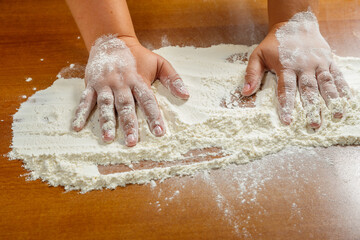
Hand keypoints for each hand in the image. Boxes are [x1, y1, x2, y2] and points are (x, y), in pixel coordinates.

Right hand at [72, 35, 188, 146]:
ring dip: (106, 122)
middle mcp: (121, 83)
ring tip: (107, 138)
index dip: (153, 116)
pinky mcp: (92, 84)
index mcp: (138, 79)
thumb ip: (173, 78)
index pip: (147, 100)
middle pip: (126, 106)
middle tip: (132, 142)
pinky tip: (77, 127)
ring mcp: (105, 84)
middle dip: (129, 124)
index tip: (159, 132)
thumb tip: (186, 94)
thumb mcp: (159, 62)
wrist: (112, 41)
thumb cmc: (138, 56)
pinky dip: (81, 113)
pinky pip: (85, 100)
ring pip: (106, 105)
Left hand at [242, 12, 350, 127]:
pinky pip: (337, 74)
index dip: (287, 105)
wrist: (295, 24)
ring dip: (332, 100)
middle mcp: (304, 66)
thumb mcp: (258, 55)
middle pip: (308, 90)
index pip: (286, 89)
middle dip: (312, 108)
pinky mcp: (328, 60)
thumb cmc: (274, 44)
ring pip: (326, 83)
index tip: (287, 121)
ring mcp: (318, 63)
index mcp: (286, 66)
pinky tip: (347, 100)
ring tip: (337, 116)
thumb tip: (245, 92)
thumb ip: (252, 73)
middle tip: (315, 125)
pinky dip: (342, 87)